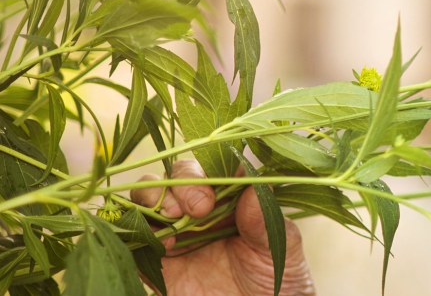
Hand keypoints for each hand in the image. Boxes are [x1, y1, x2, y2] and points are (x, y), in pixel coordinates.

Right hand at [132, 160, 316, 295]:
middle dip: (180, 184)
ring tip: (171, 220)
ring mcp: (177, 233)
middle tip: (197, 209)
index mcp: (234, 198)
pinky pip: (132, 237)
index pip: (215, 166)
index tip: (215, 195)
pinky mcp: (157, 261)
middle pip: (176, 175)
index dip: (209, 171)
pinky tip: (162, 246)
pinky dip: (135, 231)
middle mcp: (202, 210)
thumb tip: (252, 188)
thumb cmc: (277, 281)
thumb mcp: (281, 248)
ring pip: (148, 197)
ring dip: (153, 199)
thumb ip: (265, 220)